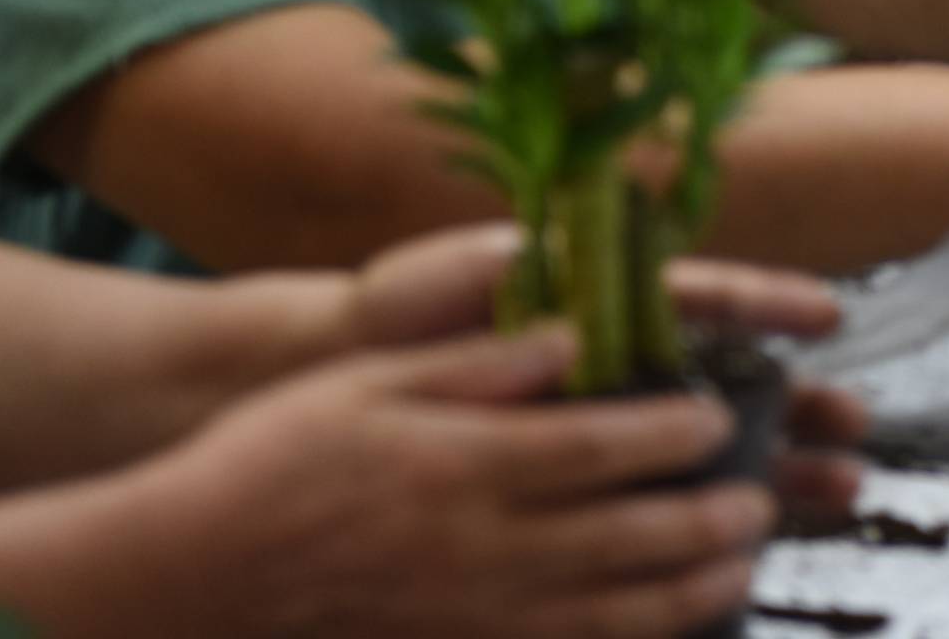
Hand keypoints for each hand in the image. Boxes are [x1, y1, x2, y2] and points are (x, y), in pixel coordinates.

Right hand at [123, 326, 773, 638]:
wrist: (186, 573)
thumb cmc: (269, 460)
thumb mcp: (368, 381)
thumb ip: (477, 362)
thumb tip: (570, 338)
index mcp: (466, 464)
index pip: (603, 446)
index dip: (676, 432)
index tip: (719, 416)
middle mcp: (482, 544)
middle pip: (630, 536)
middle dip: (711, 518)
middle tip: (762, 499)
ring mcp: (470, 610)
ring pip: (612, 610)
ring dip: (690, 590)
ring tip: (741, 567)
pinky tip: (660, 628)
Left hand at [340, 224, 866, 522]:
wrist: (326, 367)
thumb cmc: (405, 307)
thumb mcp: (472, 272)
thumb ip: (541, 277)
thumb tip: (594, 316)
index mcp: (601, 304)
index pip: (702, 297)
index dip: (766, 305)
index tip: (826, 315)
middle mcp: (611, 364)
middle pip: (724, 387)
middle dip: (795, 409)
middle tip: (852, 434)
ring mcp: (592, 423)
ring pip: (700, 450)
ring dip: (767, 467)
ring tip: (829, 494)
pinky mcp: (566, 478)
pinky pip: (640, 502)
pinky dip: (687, 523)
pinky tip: (729, 550)